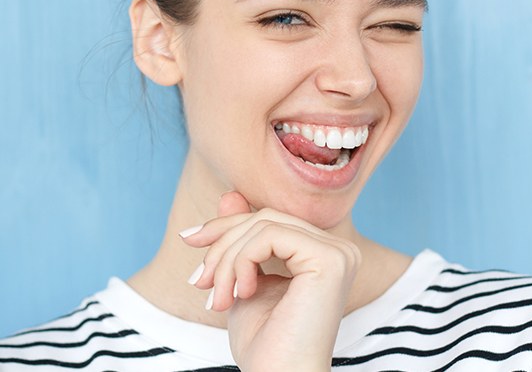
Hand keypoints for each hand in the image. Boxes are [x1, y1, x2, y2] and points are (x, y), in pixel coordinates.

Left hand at [182, 192, 360, 371]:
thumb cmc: (264, 341)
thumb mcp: (243, 278)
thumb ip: (241, 236)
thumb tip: (230, 194)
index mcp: (322, 252)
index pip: (269, 219)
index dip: (226, 226)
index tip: (188, 239)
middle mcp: (338, 248)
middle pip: (266, 218)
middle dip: (222, 244)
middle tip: (199, 280)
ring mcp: (338, 252)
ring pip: (264, 224)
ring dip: (227, 260)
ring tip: (216, 297)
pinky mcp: (329, 260)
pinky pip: (269, 235)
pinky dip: (242, 261)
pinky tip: (241, 292)